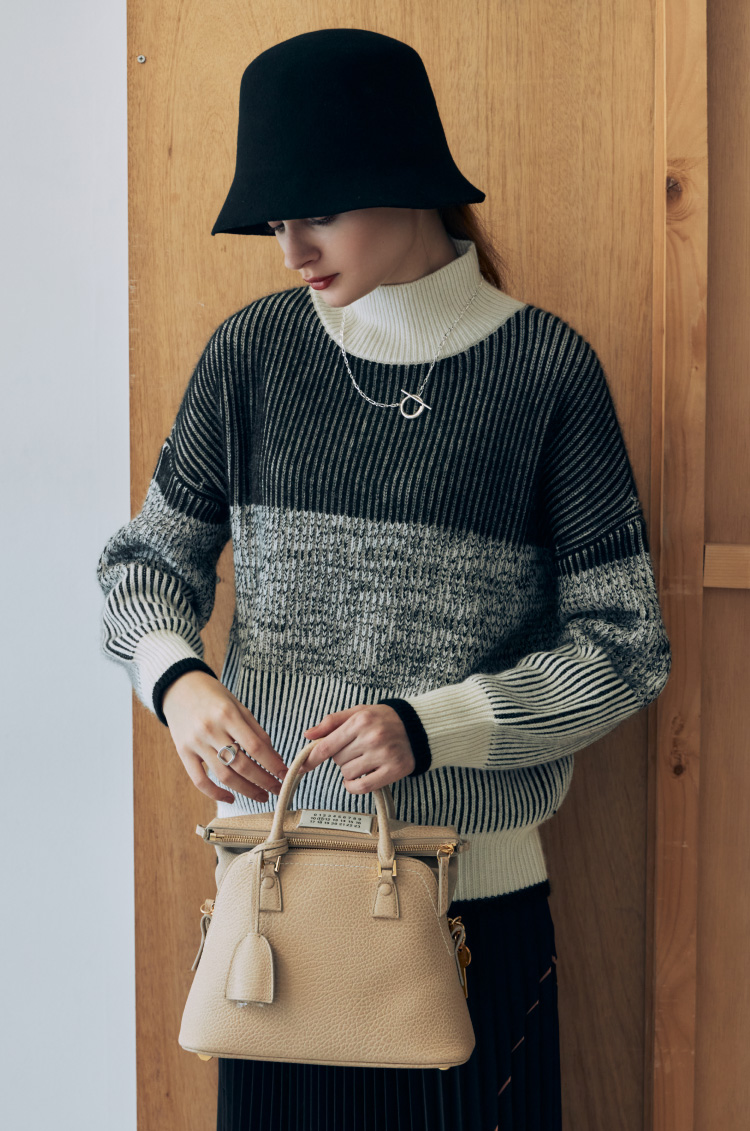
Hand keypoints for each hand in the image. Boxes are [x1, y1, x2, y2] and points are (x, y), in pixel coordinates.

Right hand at [162, 670, 288, 803]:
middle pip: (242, 765)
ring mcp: (195, 743)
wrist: (179, 688)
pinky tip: (231, 798)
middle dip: (264, 781)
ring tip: (261, 796)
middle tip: (279, 790)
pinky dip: (216, 794)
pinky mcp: (183, 753)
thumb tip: (275, 759)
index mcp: (228, 714)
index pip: (255, 747)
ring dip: (246, 790)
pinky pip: (199, 780)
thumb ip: (256, 732)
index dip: (273, 764)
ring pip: (224, 775)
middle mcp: (210, 730)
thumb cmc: (214, 696)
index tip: (286, 775)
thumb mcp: (238, 706)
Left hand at [300, 704, 415, 792]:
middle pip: (338, 760)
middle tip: (355, 749)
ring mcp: (384, 755)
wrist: (418, 727)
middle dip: (341, 757)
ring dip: (350, 771)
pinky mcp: (394, 770)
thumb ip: (332, 722)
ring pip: (348, 774)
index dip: (312, 758)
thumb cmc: (383, 718)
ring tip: (363, 759)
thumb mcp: (358, 712)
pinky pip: (363, 786)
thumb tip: (308, 734)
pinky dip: (354, 786)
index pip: (327, 745)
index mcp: (360, 721)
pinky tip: (357, 779)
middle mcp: (372, 738)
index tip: (302, 766)